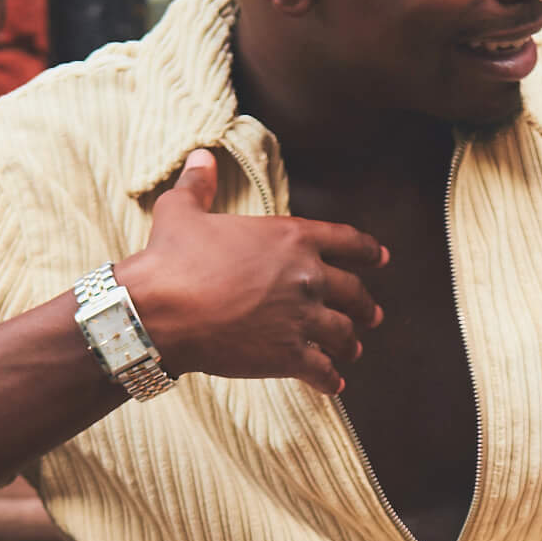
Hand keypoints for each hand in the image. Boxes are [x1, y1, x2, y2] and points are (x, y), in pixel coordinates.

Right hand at [118, 149, 386, 395]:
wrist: (160, 310)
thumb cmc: (170, 258)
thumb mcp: (182, 210)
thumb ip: (200, 183)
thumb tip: (201, 155)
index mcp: (292, 237)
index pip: (347, 241)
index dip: (368, 251)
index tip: (381, 259)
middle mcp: (307, 276)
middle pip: (353, 292)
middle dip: (365, 306)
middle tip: (372, 315)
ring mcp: (302, 318)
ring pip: (343, 333)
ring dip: (350, 343)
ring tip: (352, 349)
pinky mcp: (289, 355)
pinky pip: (322, 370)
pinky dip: (330, 379)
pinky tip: (333, 385)